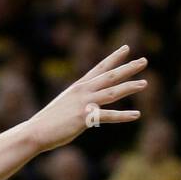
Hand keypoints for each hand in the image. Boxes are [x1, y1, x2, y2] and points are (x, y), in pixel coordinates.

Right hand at [25, 45, 146, 153]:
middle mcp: (82, 91)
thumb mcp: (65, 106)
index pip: (100, 68)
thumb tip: (89, 107)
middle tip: (144, 61)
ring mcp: (84, 103)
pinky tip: (137, 115)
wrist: (35, 131)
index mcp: (78, 87)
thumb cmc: (49, 121)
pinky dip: (123, 116)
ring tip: (144, 83)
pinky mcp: (84, 118)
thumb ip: (78, 103)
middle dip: (128, 68)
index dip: (114, 57)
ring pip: (112, 92)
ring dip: (130, 87)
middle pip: (110, 76)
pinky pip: (108, 116)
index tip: (126, 48)